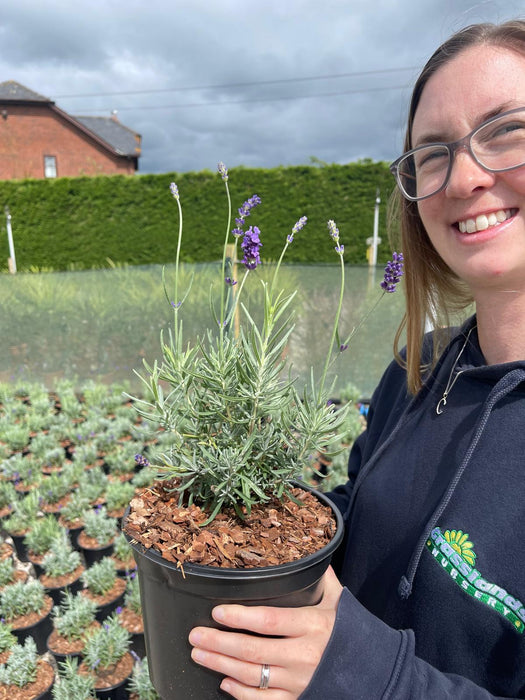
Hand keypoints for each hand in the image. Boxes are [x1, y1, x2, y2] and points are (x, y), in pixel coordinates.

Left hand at [188, 565, 342, 698]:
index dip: (240, 617)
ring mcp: (300, 682)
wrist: (380, 675)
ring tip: (200, 653)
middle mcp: (304, 655)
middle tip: (195, 635)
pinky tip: (225, 683)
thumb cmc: (355, 635)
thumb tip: (315, 554)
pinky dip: (241, 694)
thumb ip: (324, 581)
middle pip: (252, 650)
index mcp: (313, 625)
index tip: (217, 612)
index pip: (269, 620)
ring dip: (221, 665)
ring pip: (252, 675)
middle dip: (219, 642)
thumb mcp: (341, 604)